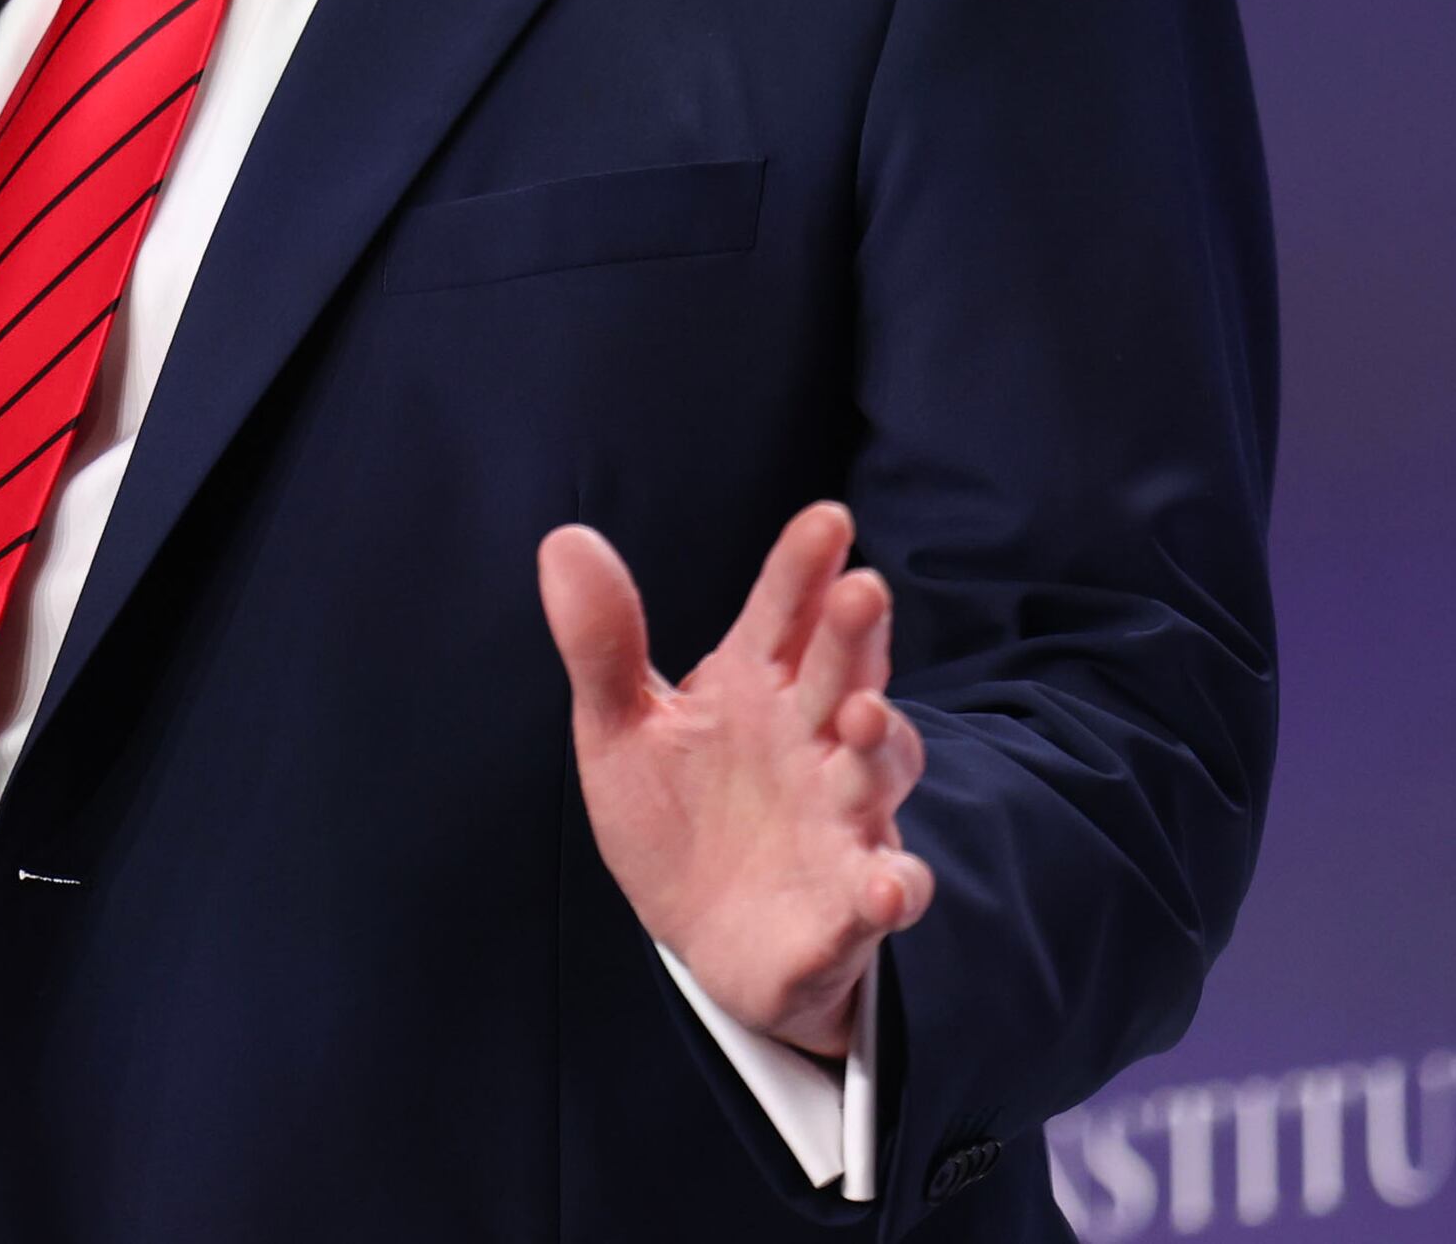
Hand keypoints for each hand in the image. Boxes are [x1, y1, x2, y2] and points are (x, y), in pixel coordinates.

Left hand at [538, 501, 931, 1059]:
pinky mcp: (849, 903)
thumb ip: (602, 644)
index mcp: (758, 687)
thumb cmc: (677, 815)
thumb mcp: (622, 728)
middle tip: (861, 589)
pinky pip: (885, 892)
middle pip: (844, 674)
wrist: (705, 936)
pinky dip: (892, 888)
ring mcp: (841, 820)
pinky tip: (884, 886)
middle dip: (855, 635)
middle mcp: (813, 741)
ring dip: (879, 743)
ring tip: (861, 717)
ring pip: (877, 771)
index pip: (784, 614)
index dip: (804, 568)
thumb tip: (563, 540)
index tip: (826, 519)